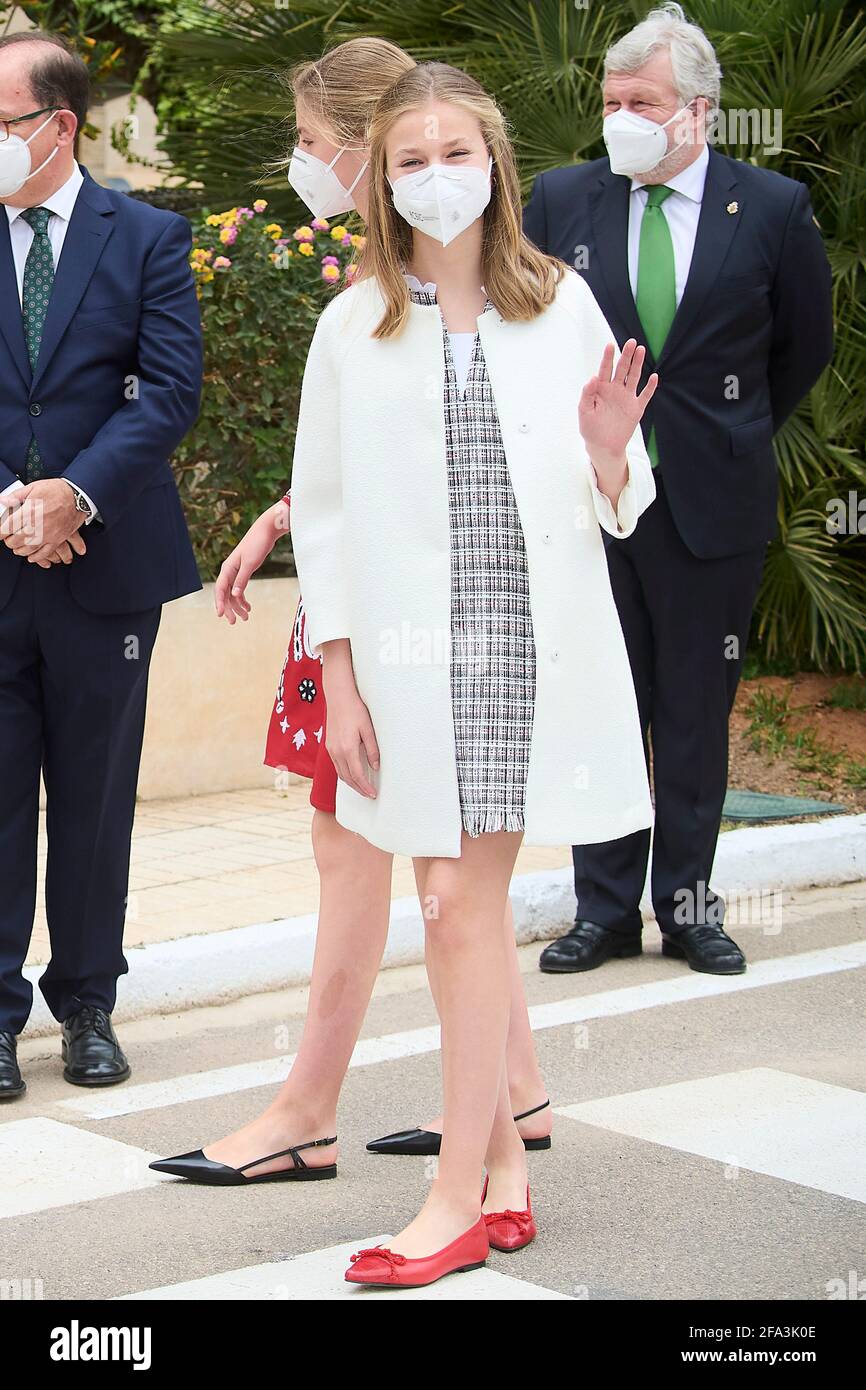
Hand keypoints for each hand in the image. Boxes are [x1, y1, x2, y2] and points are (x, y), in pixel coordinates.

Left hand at [0, 480, 82, 563]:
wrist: (77, 496)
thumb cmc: (56, 490)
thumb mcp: (33, 488)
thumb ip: (16, 496)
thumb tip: (2, 501)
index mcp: (29, 511)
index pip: (8, 526)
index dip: (0, 532)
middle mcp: (37, 525)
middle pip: (16, 540)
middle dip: (9, 541)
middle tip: (7, 539)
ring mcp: (48, 534)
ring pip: (28, 548)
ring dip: (19, 550)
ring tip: (16, 548)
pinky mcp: (57, 539)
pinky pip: (45, 553)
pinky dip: (36, 557)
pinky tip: (30, 557)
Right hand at [215, 502, 287, 623]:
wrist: (266, 531)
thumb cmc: (257, 544)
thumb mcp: (250, 563)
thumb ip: (242, 579)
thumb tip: (236, 595)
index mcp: (228, 568)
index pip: (220, 589)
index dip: (219, 603)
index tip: (220, 615)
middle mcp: (229, 571)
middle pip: (226, 594)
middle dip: (229, 608)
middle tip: (234, 622)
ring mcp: (236, 572)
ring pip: (233, 593)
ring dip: (238, 606)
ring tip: (245, 618)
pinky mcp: (244, 572)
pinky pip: (240, 589)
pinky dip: (243, 599)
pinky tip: (249, 607)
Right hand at [322, 643, 379, 798]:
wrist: (338, 696)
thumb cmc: (356, 709)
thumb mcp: (368, 729)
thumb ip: (372, 749)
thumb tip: (375, 767)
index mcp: (347, 748)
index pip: (357, 775)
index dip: (365, 787)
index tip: (373, 794)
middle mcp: (337, 752)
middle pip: (347, 778)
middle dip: (358, 789)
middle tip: (369, 795)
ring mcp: (331, 749)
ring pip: (340, 773)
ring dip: (351, 783)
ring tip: (362, 787)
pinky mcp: (329, 746)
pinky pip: (336, 765)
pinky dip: (345, 773)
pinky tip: (353, 773)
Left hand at [579, 339, 658, 467]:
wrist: (603, 447)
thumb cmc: (590, 429)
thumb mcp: (584, 411)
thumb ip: (587, 394)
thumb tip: (592, 377)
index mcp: (601, 389)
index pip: (605, 369)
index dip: (608, 357)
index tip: (610, 345)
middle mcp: (615, 390)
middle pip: (622, 369)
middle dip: (626, 355)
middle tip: (631, 342)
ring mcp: (626, 398)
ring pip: (634, 377)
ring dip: (638, 364)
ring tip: (641, 350)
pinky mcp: (636, 408)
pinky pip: (645, 395)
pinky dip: (650, 387)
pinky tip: (654, 377)